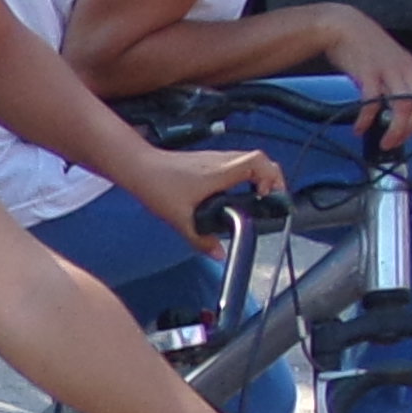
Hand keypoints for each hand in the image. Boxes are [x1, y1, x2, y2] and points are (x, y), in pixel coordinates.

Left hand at [127, 139, 278, 245]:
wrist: (140, 167)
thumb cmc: (158, 185)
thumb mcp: (180, 219)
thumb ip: (201, 239)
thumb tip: (218, 253)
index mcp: (219, 172)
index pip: (259, 163)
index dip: (272, 177)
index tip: (268, 196)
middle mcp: (221, 161)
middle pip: (260, 160)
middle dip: (272, 179)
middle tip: (270, 200)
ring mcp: (216, 159)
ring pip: (249, 161)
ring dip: (258, 178)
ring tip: (257, 198)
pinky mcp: (209, 161)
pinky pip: (236, 165)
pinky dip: (244, 177)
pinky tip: (236, 194)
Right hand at [312, 8, 411, 146]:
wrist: (344, 27)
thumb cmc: (366, 45)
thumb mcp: (393, 59)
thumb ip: (400, 79)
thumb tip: (402, 105)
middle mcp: (405, 69)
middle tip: (398, 141)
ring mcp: (388, 71)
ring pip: (403, 107)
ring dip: (396, 131)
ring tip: (386, 142)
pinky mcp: (368, 75)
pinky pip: (372, 103)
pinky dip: (367, 120)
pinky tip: (360, 128)